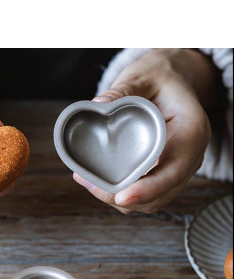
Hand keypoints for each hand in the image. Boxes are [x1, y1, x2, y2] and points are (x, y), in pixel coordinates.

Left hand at [73, 49, 218, 213]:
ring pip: (151, 201)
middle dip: (122, 197)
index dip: (148, 189)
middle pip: (160, 194)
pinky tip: (96, 181)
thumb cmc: (161, 78)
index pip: (173, 171)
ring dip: (118, 199)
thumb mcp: (144, 76)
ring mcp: (179, 169)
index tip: (121, 197)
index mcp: (192, 132)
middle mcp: (191, 156)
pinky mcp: (165, 175)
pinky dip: (121, 194)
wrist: (174, 82)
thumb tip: (97, 105)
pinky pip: (146, 195)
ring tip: (86, 180)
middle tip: (87, 182)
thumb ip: (123, 91)